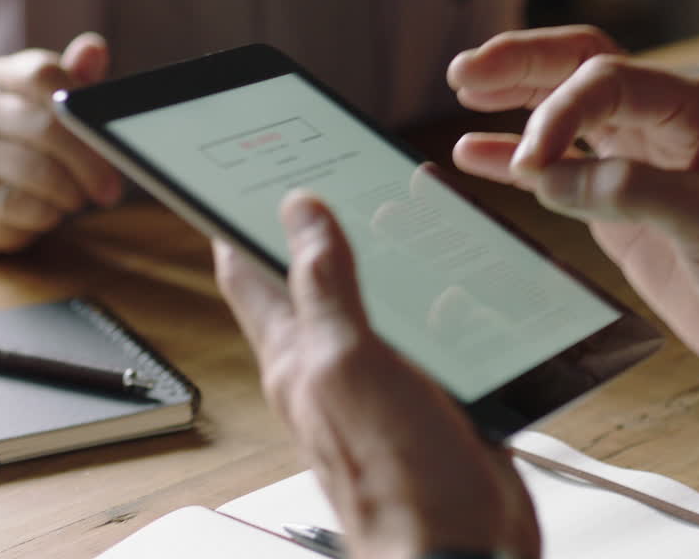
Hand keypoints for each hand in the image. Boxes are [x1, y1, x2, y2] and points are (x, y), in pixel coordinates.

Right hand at [0, 33, 121, 254]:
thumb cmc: (38, 140)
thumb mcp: (61, 105)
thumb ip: (79, 79)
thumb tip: (94, 47)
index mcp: (5, 75)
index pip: (44, 75)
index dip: (82, 105)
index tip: (109, 133)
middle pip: (46, 126)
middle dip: (90, 161)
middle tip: (113, 187)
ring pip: (35, 169)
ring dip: (72, 190)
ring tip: (84, 197)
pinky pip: (20, 203)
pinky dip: (49, 212)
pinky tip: (57, 210)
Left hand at [215, 190, 539, 558]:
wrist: (456, 545)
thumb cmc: (394, 477)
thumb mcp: (348, 364)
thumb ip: (325, 287)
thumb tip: (301, 212)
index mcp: (297, 356)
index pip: (250, 275)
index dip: (238, 224)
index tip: (238, 178)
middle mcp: (334, 369)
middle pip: (313, 286)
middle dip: (316, 233)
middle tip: (325, 182)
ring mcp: (383, 387)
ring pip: (375, 309)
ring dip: (386, 265)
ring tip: (398, 220)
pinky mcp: (432, 402)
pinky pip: (429, 340)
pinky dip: (441, 306)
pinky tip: (460, 291)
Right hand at [448, 26, 698, 380]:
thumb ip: (633, 194)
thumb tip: (549, 178)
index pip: (610, 82)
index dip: (558, 111)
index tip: (529, 162)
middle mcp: (668, 124)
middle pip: (584, 69)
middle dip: (525, 65)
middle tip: (466, 74)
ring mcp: (640, 162)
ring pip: (568, 110)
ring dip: (516, 97)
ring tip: (463, 90)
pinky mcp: (621, 205)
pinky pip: (562, 168)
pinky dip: (516, 159)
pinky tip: (474, 153)